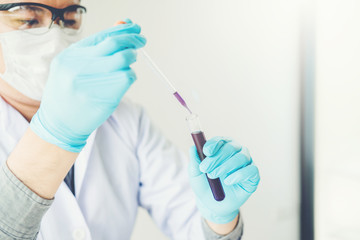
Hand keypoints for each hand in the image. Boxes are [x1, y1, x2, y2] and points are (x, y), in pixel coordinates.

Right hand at [30, 20, 145, 151]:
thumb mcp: (75, 65)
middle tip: (140, 41)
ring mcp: (92, 82)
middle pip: (115, 44)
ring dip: (131, 60)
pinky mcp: (105, 96)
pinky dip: (130, 76)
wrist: (60, 123)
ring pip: (124, 60)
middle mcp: (79, 66)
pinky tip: (124, 80)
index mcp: (71, 56)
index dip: (123, 30)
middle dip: (132, 40)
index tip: (135, 29)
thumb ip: (97, 49)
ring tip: (126, 65)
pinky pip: (127, 77)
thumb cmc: (70, 91)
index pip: (102, 36)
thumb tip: (123, 27)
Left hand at [188, 137, 259, 223]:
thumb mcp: (195, 175)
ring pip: (241, 157)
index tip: (205, 151)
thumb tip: (193, 148)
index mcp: (222, 148)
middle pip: (231, 147)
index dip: (214, 144)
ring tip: (213, 176)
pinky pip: (251, 170)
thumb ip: (194, 161)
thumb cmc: (205, 186)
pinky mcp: (253, 177)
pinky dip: (239, 174)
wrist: (213, 205)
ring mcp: (246, 164)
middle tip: (205, 168)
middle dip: (217, 157)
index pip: (221, 140)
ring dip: (226, 166)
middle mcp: (236, 153)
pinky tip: (228, 181)